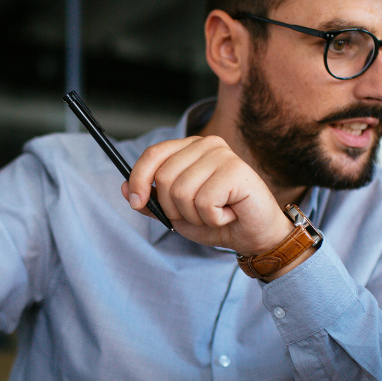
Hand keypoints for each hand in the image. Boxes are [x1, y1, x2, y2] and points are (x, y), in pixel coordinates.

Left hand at [122, 135, 293, 255]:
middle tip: (198, 213)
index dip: (139, 179)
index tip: (136, 202)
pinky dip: (213, 218)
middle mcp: (207, 145)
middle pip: (164, 178)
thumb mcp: (177, 213)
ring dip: (194, 216)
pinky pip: (204, 202)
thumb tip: (126, 188)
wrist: (255, 236)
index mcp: (191, 148)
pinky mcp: (236, 170)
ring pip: (181, 193)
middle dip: (174, 208)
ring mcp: (222, 155)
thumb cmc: (219, 220)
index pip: (154, 154)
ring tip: (215, 214)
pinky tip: (228, 213)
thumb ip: (152, 200)